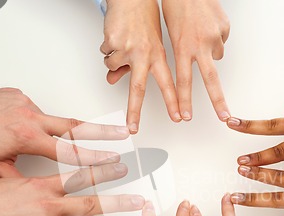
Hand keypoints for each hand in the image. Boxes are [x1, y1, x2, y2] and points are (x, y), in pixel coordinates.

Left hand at [0, 86, 128, 178]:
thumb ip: (22, 179)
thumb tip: (39, 189)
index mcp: (28, 137)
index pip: (70, 151)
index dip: (94, 158)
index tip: (113, 160)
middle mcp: (32, 117)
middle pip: (77, 127)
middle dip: (104, 131)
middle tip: (124, 133)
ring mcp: (27, 104)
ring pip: (57, 119)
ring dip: (70, 129)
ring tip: (74, 134)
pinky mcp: (20, 96)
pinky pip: (38, 111)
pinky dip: (40, 122)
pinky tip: (27, 128)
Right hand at [0, 166, 144, 215]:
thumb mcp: (15, 186)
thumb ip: (39, 191)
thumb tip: (53, 197)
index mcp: (43, 186)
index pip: (80, 176)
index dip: (103, 172)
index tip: (120, 167)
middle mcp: (48, 204)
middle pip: (91, 205)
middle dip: (118, 203)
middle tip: (137, 201)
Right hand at [101, 0, 179, 133]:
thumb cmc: (142, 19)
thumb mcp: (147, 45)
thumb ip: (135, 65)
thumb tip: (115, 79)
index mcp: (158, 56)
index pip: (168, 84)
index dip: (173, 102)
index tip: (178, 117)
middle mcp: (145, 55)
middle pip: (138, 89)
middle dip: (134, 111)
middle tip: (133, 127)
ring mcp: (128, 50)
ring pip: (112, 67)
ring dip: (112, 60)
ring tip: (122, 43)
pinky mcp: (113, 43)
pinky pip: (105, 53)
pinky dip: (106, 47)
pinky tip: (116, 35)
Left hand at [162, 0, 229, 120]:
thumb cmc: (176, 4)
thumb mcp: (170, 33)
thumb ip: (180, 52)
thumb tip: (190, 65)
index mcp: (182, 47)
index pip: (183, 81)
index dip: (184, 101)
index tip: (185, 116)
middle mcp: (199, 45)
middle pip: (210, 80)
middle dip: (218, 101)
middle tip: (224, 117)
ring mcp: (215, 37)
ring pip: (216, 55)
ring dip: (209, 50)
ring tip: (200, 33)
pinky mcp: (225, 29)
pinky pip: (221, 40)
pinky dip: (215, 36)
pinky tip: (207, 25)